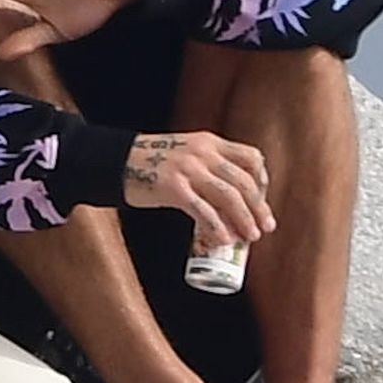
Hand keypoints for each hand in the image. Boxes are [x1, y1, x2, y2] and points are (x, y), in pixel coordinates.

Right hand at [122, 131, 275, 244]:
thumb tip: (230, 200)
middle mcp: (202, 153)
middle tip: (266, 227)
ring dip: (243, 219)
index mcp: (209, 142)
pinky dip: (216, 227)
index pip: (250, 157)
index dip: (262, 181)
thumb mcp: (186, 154)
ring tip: (250, 237)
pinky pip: (202, 211)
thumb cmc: (153, 163)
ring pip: (227, 196)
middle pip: (242, 181)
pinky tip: (223, 240)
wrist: (116, 161)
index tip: (262, 201)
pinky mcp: (172, 188)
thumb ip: (208, 166)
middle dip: (258, 207)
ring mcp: (187, 170)